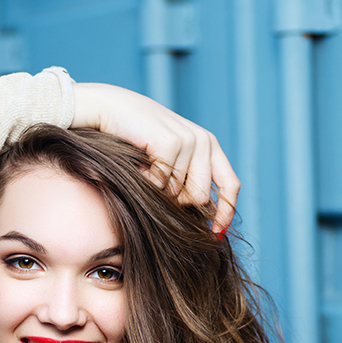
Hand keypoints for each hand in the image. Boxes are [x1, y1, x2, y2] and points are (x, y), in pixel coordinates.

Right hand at [71, 82, 239, 232]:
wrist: (111, 109)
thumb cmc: (138, 138)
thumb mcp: (170, 158)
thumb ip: (188, 178)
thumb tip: (202, 219)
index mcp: (209, 145)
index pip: (230, 184)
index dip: (225, 212)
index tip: (216, 233)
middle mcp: (204, 141)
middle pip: (199, 197)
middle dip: (177, 201)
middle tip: (157, 183)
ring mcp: (189, 140)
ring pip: (179, 193)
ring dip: (158, 189)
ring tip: (147, 168)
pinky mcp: (171, 142)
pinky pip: (161, 183)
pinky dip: (146, 181)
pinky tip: (138, 162)